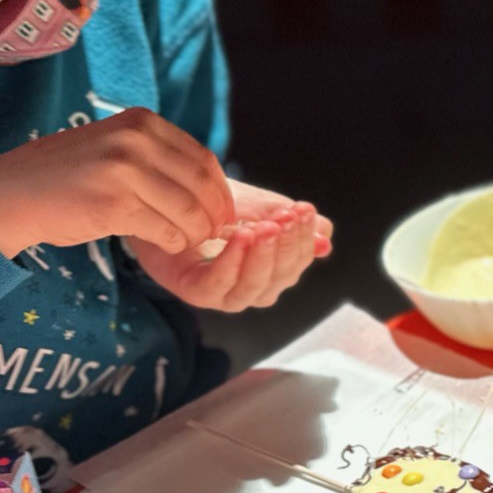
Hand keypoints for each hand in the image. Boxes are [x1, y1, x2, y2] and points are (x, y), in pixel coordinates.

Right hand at [0, 108, 234, 258]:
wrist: (9, 194)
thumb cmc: (66, 177)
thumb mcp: (114, 147)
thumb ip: (157, 157)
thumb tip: (212, 188)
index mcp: (141, 122)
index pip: (203, 159)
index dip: (220, 192)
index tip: (223, 214)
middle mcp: (136, 140)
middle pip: (201, 185)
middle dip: (213, 216)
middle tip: (211, 235)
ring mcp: (124, 170)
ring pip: (188, 211)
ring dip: (194, 233)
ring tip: (186, 241)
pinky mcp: (114, 204)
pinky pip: (164, 230)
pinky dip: (171, 242)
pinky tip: (164, 244)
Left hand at [128, 183, 332, 312]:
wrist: (167, 198)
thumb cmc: (213, 206)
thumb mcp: (260, 207)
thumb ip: (291, 223)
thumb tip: (324, 238)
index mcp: (268, 271)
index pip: (295, 264)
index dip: (303, 240)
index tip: (304, 211)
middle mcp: (248, 288)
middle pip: (278, 280)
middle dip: (286, 248)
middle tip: (287, 217)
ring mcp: (220, 294)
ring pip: (252, 289)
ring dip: (262, 258)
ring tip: (265, 227)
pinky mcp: (192, 290)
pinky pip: (217, 286)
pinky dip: (232, 263)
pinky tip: (241, 236)